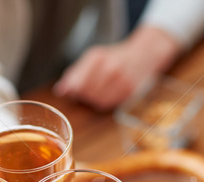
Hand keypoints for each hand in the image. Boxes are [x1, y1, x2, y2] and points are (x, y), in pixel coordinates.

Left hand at [53, 26, 181, 110]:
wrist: (143, 55)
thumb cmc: (114, 57)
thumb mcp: (93, 57)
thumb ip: (75, 73)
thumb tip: (60, 91)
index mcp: (98, 57)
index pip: (77, 82)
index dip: (72, 90)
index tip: (69, 90)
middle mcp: (110, 69)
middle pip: (86, 93)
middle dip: (82, 94)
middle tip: (86, 89)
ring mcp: (121, 81)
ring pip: (97, 101)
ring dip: (93, 99)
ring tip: (97, 90)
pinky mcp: (129, 92)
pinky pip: (109, 104)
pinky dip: (104, 102)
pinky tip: (106, 93)